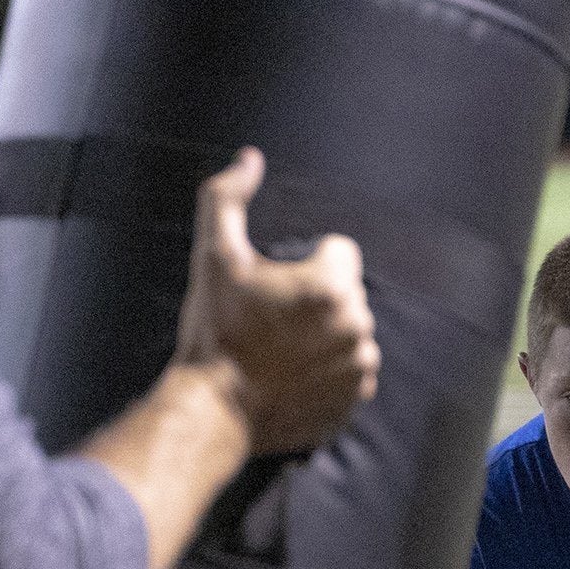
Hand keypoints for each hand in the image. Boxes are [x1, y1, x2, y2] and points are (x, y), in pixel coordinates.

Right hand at [173, 149, 379, 454]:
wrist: (211, 410)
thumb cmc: (213, 332)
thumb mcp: (212, 258)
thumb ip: (227, 198)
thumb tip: (249, 158)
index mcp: (332, 288)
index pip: (341, 252)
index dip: (306, 263)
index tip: (275, 287)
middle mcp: (356, 329)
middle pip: (347, 294)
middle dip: (317, 301)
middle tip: (271, 322)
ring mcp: (357, 371)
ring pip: (350, 333)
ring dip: (325, 336)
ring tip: (280, 351)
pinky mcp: (351, 403)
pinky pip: (349, 374)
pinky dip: (327, 373)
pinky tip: (291, 376)